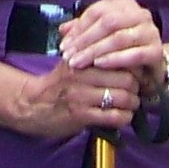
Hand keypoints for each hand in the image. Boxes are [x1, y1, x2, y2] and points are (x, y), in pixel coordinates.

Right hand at [15, 59, 139, 138]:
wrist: (32, 104)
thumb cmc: (57, 84)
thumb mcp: (70, 63)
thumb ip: (91, 55)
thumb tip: (120, 49)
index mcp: (81, 58)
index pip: (117, 58)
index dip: (132, 67)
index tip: (136, 74)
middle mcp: (81, 74)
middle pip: (125, 79)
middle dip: (136, 87)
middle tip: (136, 91)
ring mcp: (81, 95)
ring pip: (122, 97)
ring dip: (132, 104)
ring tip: (131, 105)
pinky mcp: (81, 115)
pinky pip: (113, 117)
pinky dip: (124, 118)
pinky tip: (123, 116)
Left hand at [57, 0, 165, 91]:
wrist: (153, 67)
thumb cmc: (123, 48)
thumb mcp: (101, 36)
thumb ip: (84, 30)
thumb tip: (62, 29)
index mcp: (125, 4)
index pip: (97, 11)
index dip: (78, 27)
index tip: (63, 45)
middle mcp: (140, 14)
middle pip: (107, 23)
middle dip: (85, 40)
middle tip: (69, 56)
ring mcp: (150, 31)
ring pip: (118, 38)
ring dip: (95, 51)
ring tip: (79, 62)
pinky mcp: (156, 50)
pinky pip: (134, 54)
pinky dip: (114, 59)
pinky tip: (99, 65)